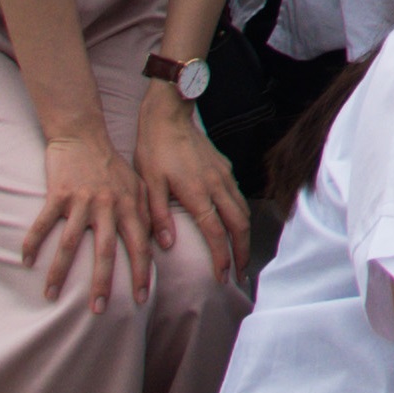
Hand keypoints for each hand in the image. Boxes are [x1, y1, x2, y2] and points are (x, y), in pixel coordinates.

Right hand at [21, 123, 156, 312]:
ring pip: (71, 243)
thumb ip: (149, 215)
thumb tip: (162, 245)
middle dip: (103, 283)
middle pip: (106, 252)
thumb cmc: (111, 166)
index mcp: (129, 207)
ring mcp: (82, 200)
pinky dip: (33, 243)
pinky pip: (43, 223)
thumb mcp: (138, 187)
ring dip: (60, 272)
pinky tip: (26, 262)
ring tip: (51, 296)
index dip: (141, 273)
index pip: (139, 246)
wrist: (83, 135)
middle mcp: (107, 206)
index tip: (140, 299)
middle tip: (98, 310)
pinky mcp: (58, 193)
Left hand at [136, 84, 249, 280]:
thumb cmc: (154, 148)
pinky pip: (239, 198)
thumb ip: (158, 215)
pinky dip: (241, 217)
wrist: (169, 114)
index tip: (222, 278)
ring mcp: (224, 176)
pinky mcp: (225, 168)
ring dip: (244, 237)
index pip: (216, 233)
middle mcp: (217, 186)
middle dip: (242, 253)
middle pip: (239, 226)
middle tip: (240, 275)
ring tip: (240, 256)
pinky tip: (234, 225)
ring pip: (243, 212)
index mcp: (197, 193)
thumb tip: (168, 244)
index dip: (222, 258)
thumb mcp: (149, 182)